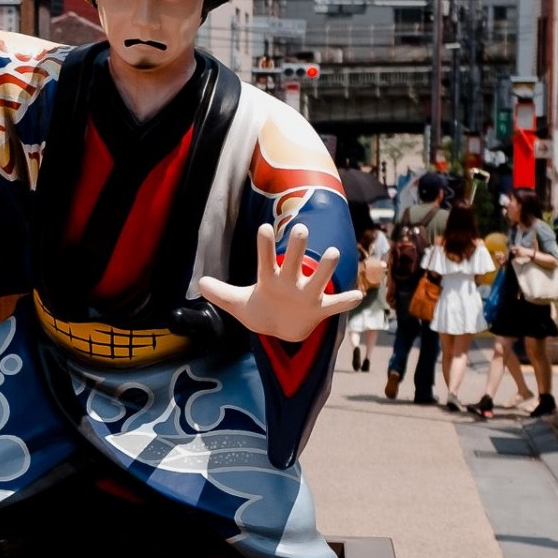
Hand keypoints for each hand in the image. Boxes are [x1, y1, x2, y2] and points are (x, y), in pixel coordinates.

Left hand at [200, 221, 362, 343]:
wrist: (282, 330)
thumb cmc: (262, 310)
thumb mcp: (239, 304)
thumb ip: (221, 294)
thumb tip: (200, 283)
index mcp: (271, 279)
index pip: (266, 260)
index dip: (265, 246)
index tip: (264, 228)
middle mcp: (291, 282)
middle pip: (295, 262)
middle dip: (299, 248)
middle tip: (301, 229)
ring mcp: (307, 294)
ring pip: (319, 278)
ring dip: (327, 268)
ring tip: (333, 253)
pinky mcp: (319, 309)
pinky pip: (335, 305)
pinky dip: (346, 301)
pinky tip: (358, 295)